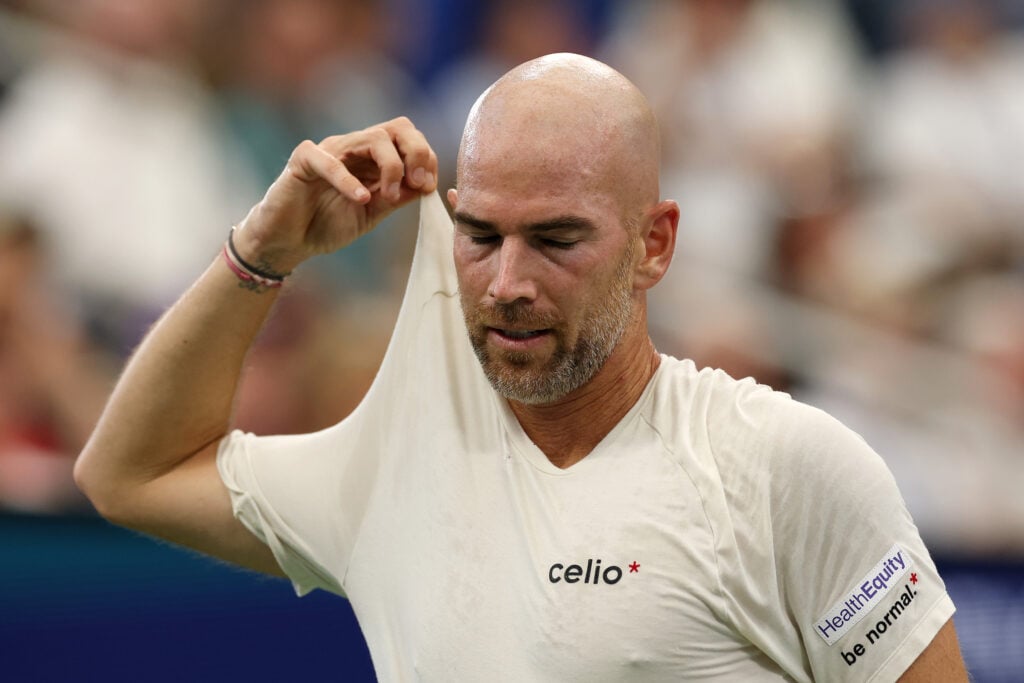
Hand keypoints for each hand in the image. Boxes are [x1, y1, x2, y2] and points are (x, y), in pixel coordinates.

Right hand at [232, 117, 438, 274]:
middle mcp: (354, 148)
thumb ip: (396, 198)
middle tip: (419, 184)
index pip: (407, 138)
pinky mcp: (304, 160)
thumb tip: (426, 185)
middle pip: (397, 128)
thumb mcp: (372, 214)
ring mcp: (330, 151)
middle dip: (417, 153)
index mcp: (372, 158)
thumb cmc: (326, 225)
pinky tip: (360, 199)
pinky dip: (349, 180)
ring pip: (372, 138)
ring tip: (389, 196)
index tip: (429, 187)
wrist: (288, 242)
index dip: (425, 158)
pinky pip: (330, 161)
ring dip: (391, 167)